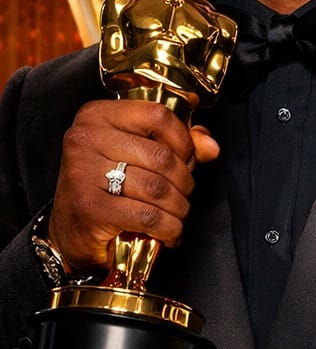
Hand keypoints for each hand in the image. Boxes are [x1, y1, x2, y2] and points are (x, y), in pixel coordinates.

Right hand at [50, 99, 218, 271]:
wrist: (72, 232)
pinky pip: (149, 216)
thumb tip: (210, 147)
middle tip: (183, 194)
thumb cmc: (109, 187)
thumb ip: (178, 143)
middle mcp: (85, 139)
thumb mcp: (141, 154)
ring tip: (176, 214)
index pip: (158, 115)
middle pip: (162, 156)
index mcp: (97, 116)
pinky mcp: (89, 208)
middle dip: (184, 181)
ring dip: (179, 207)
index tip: (187, 158)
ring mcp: (82, 173)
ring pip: (158, 187)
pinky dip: (169, 228)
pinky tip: (168, 233)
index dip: (184, 140)